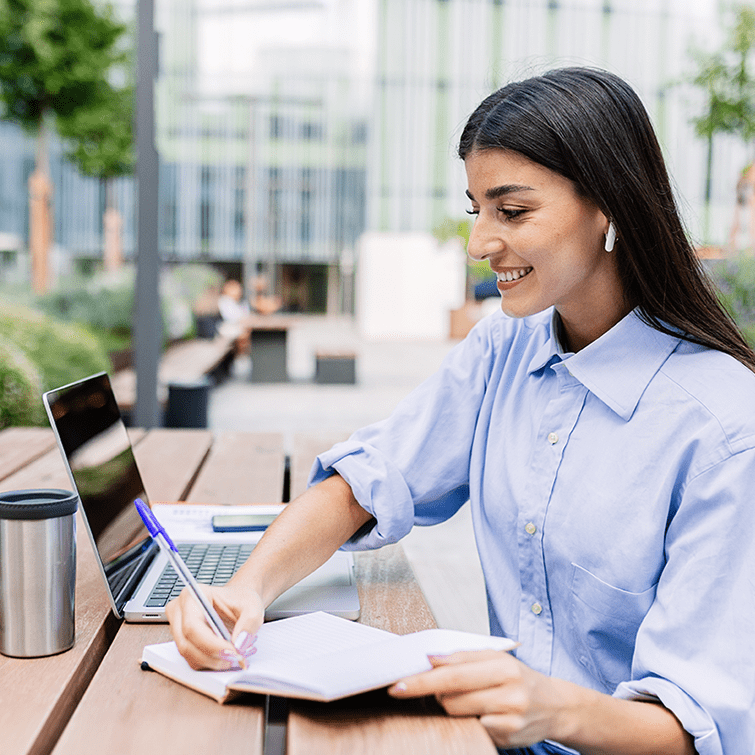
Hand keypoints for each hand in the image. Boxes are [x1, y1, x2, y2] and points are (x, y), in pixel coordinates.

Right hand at [165, 582, 263, 670]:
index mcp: (193, 595)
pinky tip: (225, 655)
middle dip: (213, 656)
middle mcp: (179, 610)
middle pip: (186, 644)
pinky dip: (210, 662)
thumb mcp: (253, 606)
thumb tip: (239, 645)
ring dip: (212, 661)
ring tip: (233, 655)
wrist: (237, 602)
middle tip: (236, 657)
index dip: (211, 644)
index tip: (233, 651)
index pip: (192, 626)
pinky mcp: (182, 641)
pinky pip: (192, 659)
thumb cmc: (241, 600)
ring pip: (188, 655)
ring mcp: (177, 627)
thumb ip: (250, 622)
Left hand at [388, 649, 571, 748]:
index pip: (452, 673)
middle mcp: (509, 692)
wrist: (555, 706)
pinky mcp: (508, 738)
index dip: (423, 680)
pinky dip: (468, 721)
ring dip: (451, 706)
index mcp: (503, 665)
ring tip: (467, 699)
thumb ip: (461, 656)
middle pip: (451, 697)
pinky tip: (481, 714)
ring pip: (458, 714)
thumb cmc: (517, 677)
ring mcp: (509, 718)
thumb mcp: (495, 658)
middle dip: (435, 693)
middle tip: (436, 688)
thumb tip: (430, 658)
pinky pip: (472, 729)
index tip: (398, 685)